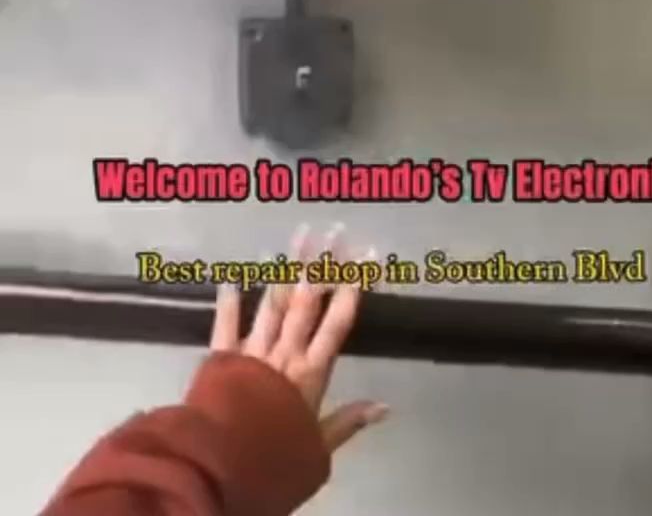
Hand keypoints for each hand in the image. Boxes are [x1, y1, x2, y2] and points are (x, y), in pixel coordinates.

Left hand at [209, 226, 388, 452]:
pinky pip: (225, 325)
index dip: (352, 288)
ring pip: (272, 304)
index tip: (364, 257)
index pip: (337, 322)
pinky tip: (230, 276)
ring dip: (284, 270)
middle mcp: (284, 353)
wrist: (225, 464)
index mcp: (311, 370)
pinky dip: (227, 301)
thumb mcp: (319, 445)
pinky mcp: (222, 357)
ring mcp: (252, 351)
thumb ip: (349, 421)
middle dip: (321, 264)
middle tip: (332, 230)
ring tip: (294, 238)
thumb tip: (386, 407)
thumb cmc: (276, 456)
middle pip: (306, 302)